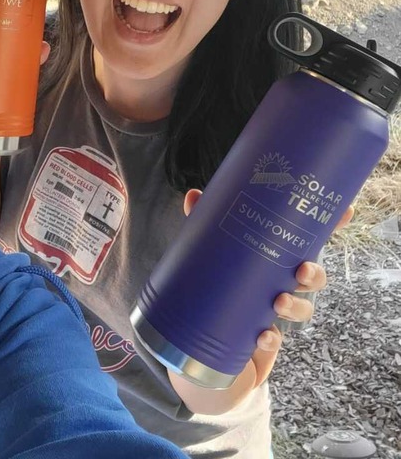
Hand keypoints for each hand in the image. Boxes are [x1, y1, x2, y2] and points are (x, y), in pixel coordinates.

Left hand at [170, 190, 354, 413]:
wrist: (200, 344)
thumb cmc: (212, 289)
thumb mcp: (206, 254)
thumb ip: (201, 224)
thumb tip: (194, 195)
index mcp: (274, 259)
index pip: (308, 243)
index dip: (330, 228)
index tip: (345, 212)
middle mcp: (282, 284)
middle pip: (313, 277)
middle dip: (314, 272)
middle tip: (302, 269)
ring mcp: (275, 313)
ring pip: (302, 308)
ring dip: (295, 305)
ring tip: (279, 302)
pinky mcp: (265, 341)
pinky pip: (276, 340)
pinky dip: (272, 337)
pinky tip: (263, 334)